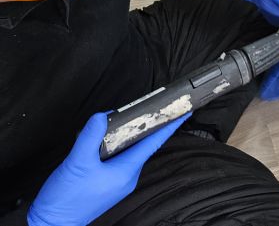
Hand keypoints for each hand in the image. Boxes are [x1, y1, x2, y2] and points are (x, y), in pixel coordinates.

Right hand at [28, 112, 189, 225]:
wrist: (51, 223)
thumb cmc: (66, 198)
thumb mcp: (77, 162)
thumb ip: (90, 137)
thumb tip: (102, 116)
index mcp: (126, 172)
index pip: (153, 144)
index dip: (168, 127)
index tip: (183, 113)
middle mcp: (127, 177)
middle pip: (142, 146)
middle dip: (146, 127)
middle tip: (149, 107)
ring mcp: (118, 182)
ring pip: (128, 153)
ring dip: (127, 136)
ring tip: (123, 120)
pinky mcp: (107, 185)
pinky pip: (118, 160)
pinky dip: (115, 147)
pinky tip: (103, 140)